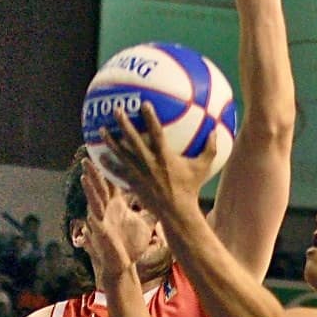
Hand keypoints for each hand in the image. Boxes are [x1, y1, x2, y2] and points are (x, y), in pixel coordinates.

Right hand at [78, 160, 137, 285]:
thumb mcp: (143, 222)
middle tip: (89, 154)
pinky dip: (92, 210)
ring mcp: (102, 220)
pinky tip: (91, 211)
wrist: (123, 264)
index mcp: (115, 205)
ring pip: (94, 199)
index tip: (107, 150)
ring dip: (89, 187)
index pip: (110, 181)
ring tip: (85, 174)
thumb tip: (164, 196)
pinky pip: (94, 219)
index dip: (108, 166)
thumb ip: (149, 208)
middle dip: (93, 171)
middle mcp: (106, 209)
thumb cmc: (131, 243)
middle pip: (99, 186)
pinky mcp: (101, 232)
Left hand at [102, 102, 219, 222]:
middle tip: (116, 110)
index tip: (144, 104)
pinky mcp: (134, 184)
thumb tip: (216, 131)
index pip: (156, 133)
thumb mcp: (203, 168)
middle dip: (124, 124)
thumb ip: (210, 149)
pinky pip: (118, 172)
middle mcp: (149, 163)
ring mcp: (139, 174)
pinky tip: (100, 157)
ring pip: (122, 154)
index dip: (150, 117)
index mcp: (165, 157)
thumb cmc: (190, 189)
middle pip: (133, 140)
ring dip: (111, 142)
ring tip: (102, 130)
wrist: (177, 212)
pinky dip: (109, 165)